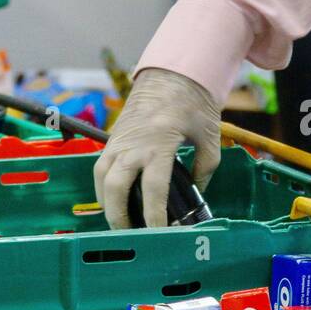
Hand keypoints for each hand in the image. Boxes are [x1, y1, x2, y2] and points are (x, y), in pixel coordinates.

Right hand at [94, 69, 220, 228]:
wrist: (171, 74)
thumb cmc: (194, 104)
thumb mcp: (210, 137)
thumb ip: (205, 168)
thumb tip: (198, 194)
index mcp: (160, 144)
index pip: (153, 189)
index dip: (154, 215)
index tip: (158, 232)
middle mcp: (133, 144)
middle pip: (115, 187)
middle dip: (119, 215)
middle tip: (130, 234)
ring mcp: (118, 140)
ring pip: (101, 178)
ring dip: (106, 203)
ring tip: (119, 221)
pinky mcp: (112, 137)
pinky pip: (100, 166)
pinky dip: (103, 186)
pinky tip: (113, 199)